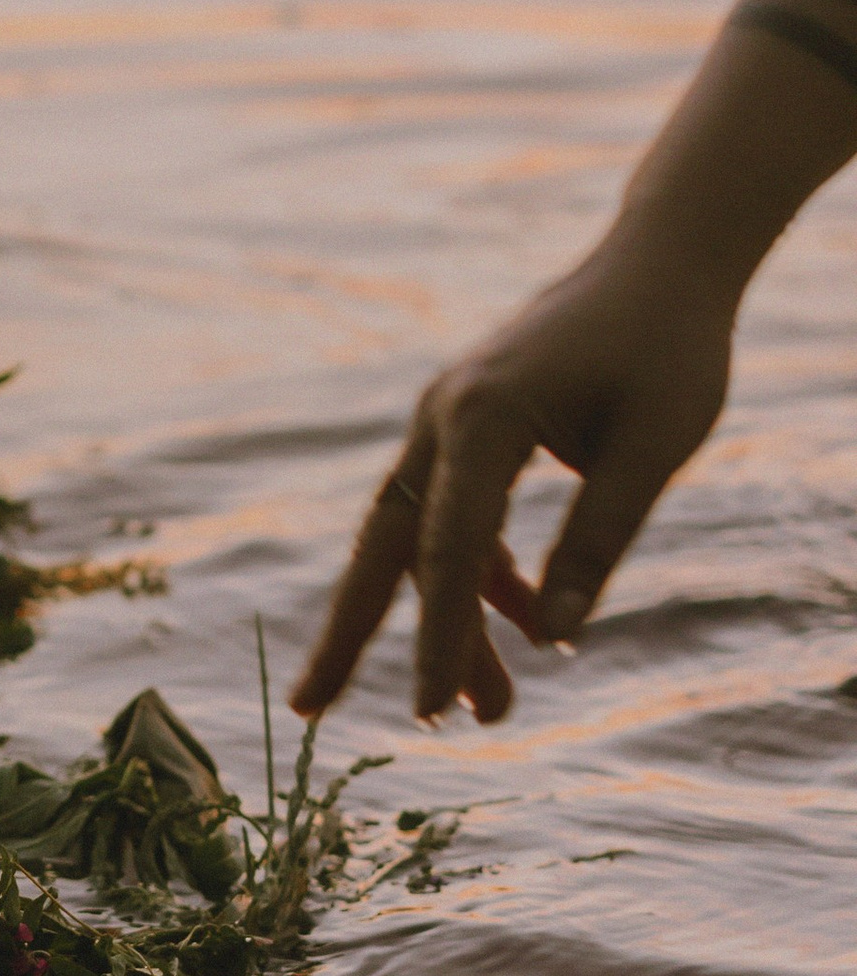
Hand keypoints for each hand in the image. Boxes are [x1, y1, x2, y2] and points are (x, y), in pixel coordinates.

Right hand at [290, 231, 735, 722]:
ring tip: (487, 710)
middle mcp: (444, 416)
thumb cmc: (669, 349)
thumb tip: (555, 641)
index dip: (440, 637)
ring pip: (419, 538)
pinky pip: (453, 514)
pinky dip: (479, 573)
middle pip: (383, 545)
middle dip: (347, 633)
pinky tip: (522, 618)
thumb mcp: (654, 450)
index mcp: (486, 416)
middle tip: (306, 713)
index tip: (432, 715)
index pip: (451, 548)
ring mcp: (446, 419)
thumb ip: (598, 542)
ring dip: (444, 619)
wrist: (661, 261)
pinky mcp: (469, 426)